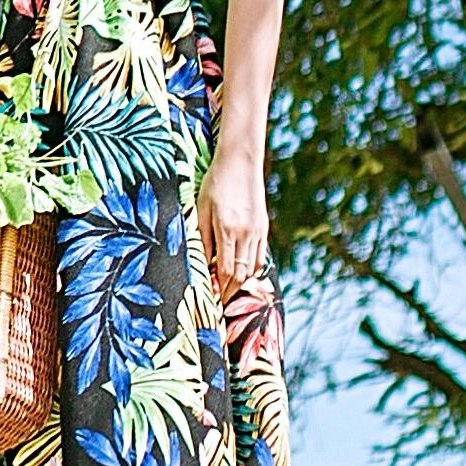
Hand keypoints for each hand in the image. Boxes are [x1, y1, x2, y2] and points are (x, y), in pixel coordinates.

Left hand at [201, 146, 270, 302]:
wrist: (241, 162)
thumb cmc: (215, 183)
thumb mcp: (201, 208)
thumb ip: (203, 237)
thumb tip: (203, 264)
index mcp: (227, 230)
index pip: (225, 271)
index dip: (218, 289)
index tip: (210, 300)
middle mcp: (246, 234)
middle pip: (240, 274)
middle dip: (229, 292)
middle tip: (218, 303)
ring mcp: (258, 231)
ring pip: (252, 268)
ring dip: (240, 283)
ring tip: (228, 292)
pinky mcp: (264, 227)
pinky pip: (260, 257)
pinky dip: (251, 270)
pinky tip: (241, 273)